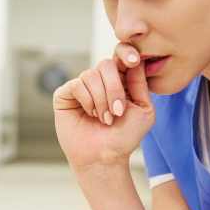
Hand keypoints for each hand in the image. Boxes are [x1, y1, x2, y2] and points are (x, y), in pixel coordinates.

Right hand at [52, 42, 154, 169]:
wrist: (105, 157)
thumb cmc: (125, 137)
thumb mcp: (143, 109)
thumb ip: (140, 83)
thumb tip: (137, 59)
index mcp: (120, 80)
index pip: (121, 56)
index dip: (126, 53)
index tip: (134, 60)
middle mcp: (100, 80)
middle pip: (106, 64)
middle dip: (115, 88)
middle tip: (118, 112)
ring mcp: (82, 86)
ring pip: (91, 75)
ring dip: (102, 100)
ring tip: (105, 119)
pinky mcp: (65, 94)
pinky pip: (77, 84)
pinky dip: (88, 101)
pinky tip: (91, 115)